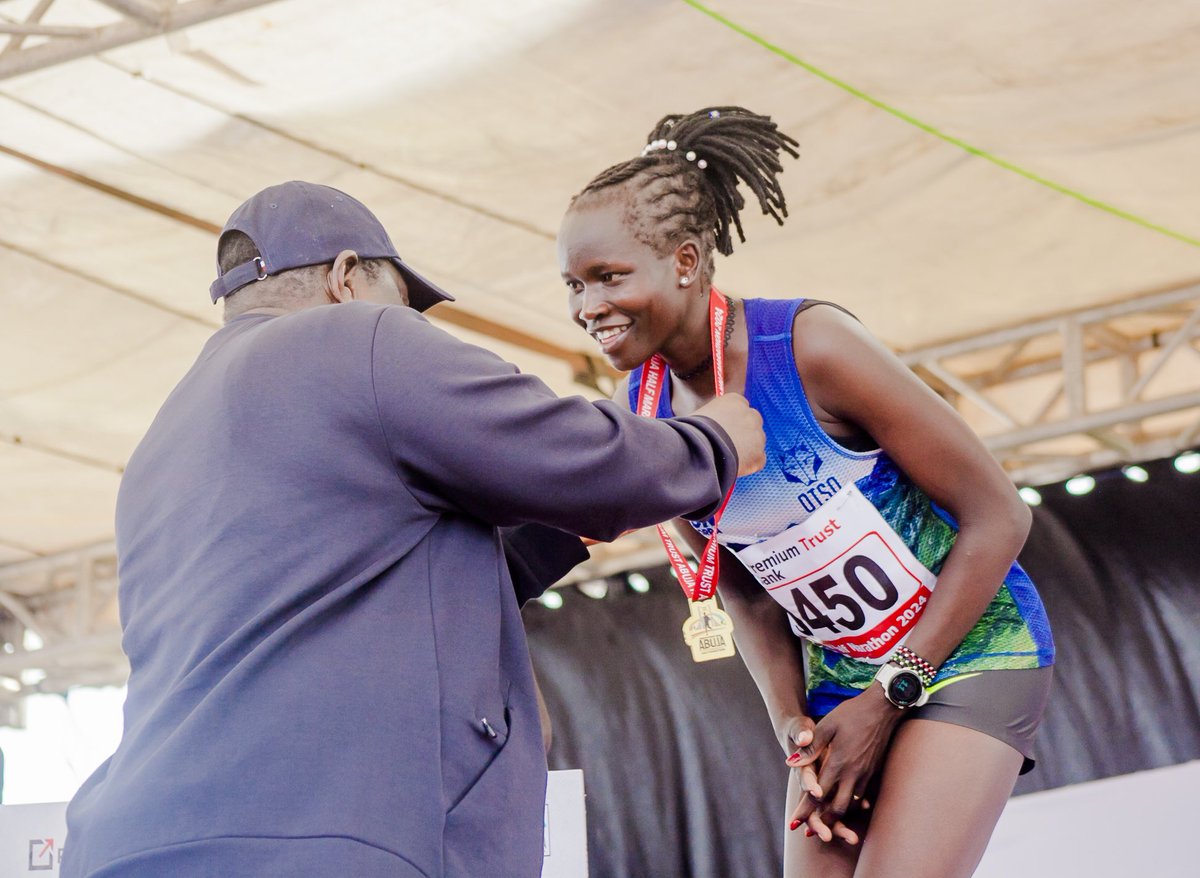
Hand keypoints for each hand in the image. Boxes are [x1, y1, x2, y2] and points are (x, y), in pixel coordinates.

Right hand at [692, 393, 764, 476]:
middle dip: (742, 433)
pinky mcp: (759, 455)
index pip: (739, 408)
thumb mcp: (699, 415)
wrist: (700, 449)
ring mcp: (757, 435)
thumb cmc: (692, 432)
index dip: (731, 421)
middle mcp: (750, 414)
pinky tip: (733, 466)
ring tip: (727, 458)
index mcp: (735, 401)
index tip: (723, 430)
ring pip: (756, 442)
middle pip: (751, 423)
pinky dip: (748, 465)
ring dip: (746, 449)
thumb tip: (707, 425)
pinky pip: (757, 461)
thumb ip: (711, 417)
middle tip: (727, 444)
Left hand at [788, 685, 900, 839]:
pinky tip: (849, 807)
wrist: (883, 708)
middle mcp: (853, 774)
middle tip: (810, 832)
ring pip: (851, 805)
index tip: (794, 824)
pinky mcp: (873, 772)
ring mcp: (865, 774)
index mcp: (838, 763)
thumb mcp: (827, 725)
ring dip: (838, 817)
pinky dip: (853, 806)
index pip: (818, 795)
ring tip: (827, 825)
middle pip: (837, 808)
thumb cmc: (851, 713)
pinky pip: (862, 796)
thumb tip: (790, 763)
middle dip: (822, 822)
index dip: (805, 811)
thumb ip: (811, 747)